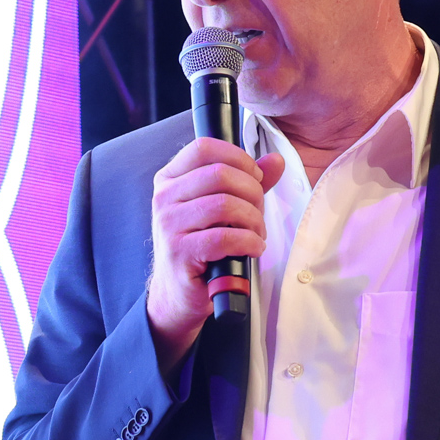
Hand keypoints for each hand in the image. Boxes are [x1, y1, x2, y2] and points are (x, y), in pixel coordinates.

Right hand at [147, 137, 283, 373]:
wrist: (179, 292)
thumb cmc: (201, 245)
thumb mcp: (221, 208)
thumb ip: (247, 181)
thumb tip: (276, 161)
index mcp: (170, 178)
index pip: (204, 147)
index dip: (238, 157)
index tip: (254, 177)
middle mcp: (164, 197)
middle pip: (220, 174)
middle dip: (252, 192)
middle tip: (258, 212)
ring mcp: (168, 225)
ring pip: (225, 205)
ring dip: (253, 220)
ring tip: (256, 234)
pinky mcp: (179, 253)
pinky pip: (225, 238)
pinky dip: (249, 242)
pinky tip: (253, 249)